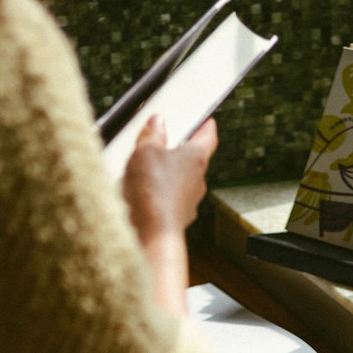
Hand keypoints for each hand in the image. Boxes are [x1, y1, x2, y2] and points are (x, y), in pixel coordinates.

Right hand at [122, 115, 217, 244]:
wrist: (152, 231)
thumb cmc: (154, 189)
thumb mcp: (146, 151)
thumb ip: (152, 135)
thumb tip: (157, 123)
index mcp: (196, 158)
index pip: (208, 137)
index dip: (206, 127)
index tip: (207, 122)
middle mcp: (198, 180)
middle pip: (194, 160)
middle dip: (181, 151)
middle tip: (169, 141)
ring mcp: (189, 201)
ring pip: (181, 181)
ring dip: (169, 174)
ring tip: (147, 169)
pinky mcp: (177, 217)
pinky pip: (170, 199)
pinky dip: (160, 193)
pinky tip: (143, 193)